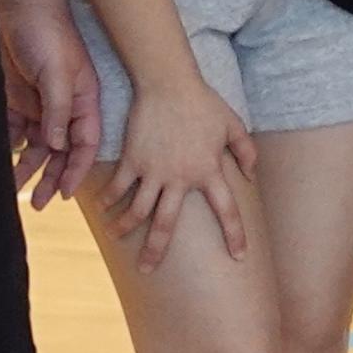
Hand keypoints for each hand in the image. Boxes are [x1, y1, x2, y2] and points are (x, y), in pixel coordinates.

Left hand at [0, 0, 100, 209]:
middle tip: (40, 204)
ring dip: (28, 167)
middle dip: (52, 177)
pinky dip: (10, 148)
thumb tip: (56, 146)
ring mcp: (39, 104)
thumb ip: (57, 110)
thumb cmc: (46, 34)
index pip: (84, 143)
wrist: (19, 7)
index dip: (76, 169)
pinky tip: (2, 163)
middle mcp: (64, 107)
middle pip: (60, 151)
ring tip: (15, 188)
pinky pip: (14, 131)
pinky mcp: (16, 99)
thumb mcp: (57, 72)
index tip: (65, 194)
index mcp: (83, 101)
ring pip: (36, 145)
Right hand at [108, 72, 258, 268]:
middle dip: (156, 250)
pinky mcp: (132, 159)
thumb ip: (245, 151)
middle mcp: (180, 177)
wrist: (169, 83)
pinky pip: (118, 187)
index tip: (239, 256)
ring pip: (137, 210)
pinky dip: (108, 200)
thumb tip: (250, 173)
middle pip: (167, 224)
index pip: (227, 211)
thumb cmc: (204, 103)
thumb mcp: (233, 124)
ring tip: (116, 237)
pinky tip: (102, 210)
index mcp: (209, 171)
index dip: (235, 234)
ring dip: (124, 227)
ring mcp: (154, 170)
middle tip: (147, 268)